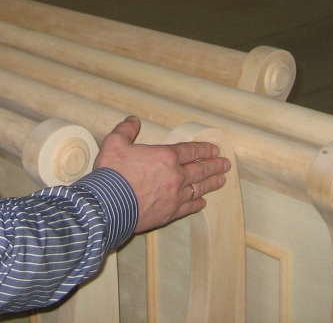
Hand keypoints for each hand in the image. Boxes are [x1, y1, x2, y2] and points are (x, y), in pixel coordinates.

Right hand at [94, 116, 230, 233]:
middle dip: (215, 166)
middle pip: (201, 169)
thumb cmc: (112, 174)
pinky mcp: (170, 213)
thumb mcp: (114, 143)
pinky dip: (197, 204)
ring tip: (222, 181)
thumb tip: (132, 120)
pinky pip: (189, 207)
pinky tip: (203, 203)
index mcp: (166, 157)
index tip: (215, 150)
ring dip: (211, 184)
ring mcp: (175, 196)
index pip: (191, 151)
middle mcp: (175, 176)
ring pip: (199, 188)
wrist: (107, 205)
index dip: (205, 149)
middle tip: (226, 165)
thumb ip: (126, 130)